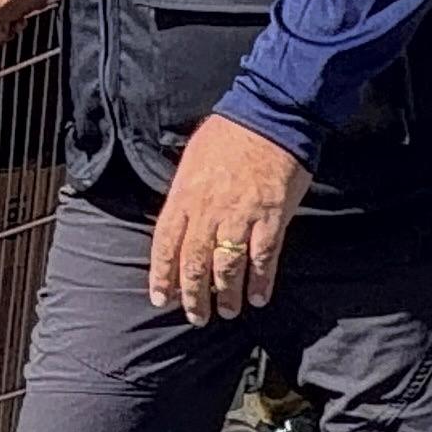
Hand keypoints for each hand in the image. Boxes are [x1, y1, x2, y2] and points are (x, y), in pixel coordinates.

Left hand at [151, 116, 312, 324]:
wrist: (269, 116)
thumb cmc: (229, 133)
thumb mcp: (192, 160)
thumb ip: (184, 194)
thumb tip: (178, 219)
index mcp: (184, 196)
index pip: (166, 244)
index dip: (162, 275)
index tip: (161, 298)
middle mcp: (208, 212)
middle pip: (194, 264)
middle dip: (192, 295)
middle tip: (195, 316)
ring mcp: (240, 217)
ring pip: (227, 268)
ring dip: (226, 295)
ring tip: (227, 312)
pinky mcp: (271, 219)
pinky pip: (263, 259)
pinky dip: (260, 281)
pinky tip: (259, 297)